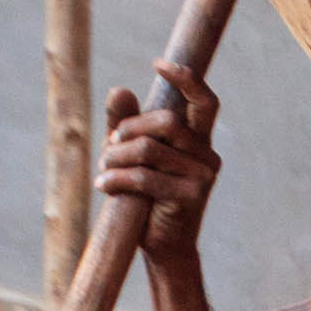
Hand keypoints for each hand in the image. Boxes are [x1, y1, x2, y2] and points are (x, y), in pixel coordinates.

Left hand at [101, 61, 223, 268]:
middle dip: (129, 129)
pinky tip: (103, 186)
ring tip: (103, 168)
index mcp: (199, 140)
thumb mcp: (134, 155)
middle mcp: (207, 155)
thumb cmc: (148, 196)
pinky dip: (116, 179)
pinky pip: (145, 177)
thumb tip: (120, 90)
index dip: (186, 79)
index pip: (205, 102)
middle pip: (166, 121)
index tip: (158, 64)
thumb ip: (127, 123)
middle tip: (110, 144)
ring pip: (150, 149)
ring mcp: (202, 177)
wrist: (164, 246)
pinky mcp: (190, 197)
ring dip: (116, 156)